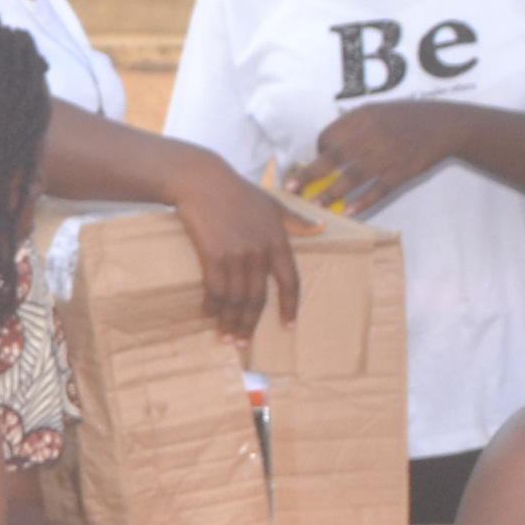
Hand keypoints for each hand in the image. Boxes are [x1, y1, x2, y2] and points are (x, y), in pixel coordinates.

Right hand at [163, 163, 306, 335]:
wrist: (202, 181)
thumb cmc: (238, 192)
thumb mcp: (273, 203)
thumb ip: (296, 221)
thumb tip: (322, 227)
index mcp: (277, 241)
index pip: (290, 281)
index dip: (290, 307)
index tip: (287, 326)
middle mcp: (260, 251)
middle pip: (259, 298)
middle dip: (250, 324)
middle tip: (243, 343)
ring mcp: (236, 254)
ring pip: (236, 298)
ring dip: (230, 322)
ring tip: (225, 338)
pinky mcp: (213, 254)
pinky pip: (215, 289)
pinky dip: (212, 306)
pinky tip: (208, 315)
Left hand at [286, 103, 459, 221]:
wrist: (446, 124)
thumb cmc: (406, 118)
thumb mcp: (378, 112)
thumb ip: (353, 127)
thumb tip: (323, 149)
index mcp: (364, 116)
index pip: (329, 136)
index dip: (318, 151)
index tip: (314, 162)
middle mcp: (375, 133)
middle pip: (335, 156)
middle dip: (310, 174)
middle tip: (290, 188)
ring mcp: (390, 154)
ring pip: (355, 176)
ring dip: (332, 192)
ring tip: (314, 205)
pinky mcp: (405, 171)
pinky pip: (380, 189)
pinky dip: (364, 201)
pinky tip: (349, 211)